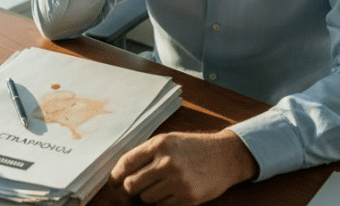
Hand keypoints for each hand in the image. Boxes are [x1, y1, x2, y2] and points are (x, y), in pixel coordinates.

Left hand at [109, 131, 257, 205]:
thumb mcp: (170, 140)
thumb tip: (121, 172)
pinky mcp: (187, 198)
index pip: (127, 162)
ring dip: (148, 195)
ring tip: (160, 186)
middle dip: (130, 189)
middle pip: (132, 185)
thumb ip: (146, 153)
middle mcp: (167, 162)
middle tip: (133, 188)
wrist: (225, 156)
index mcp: (160, 144)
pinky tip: (172, 192)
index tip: (114, 181)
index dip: (116, 174)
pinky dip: (162, 202)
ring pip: (146, 198)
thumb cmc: (194, 148)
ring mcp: (177, 182)